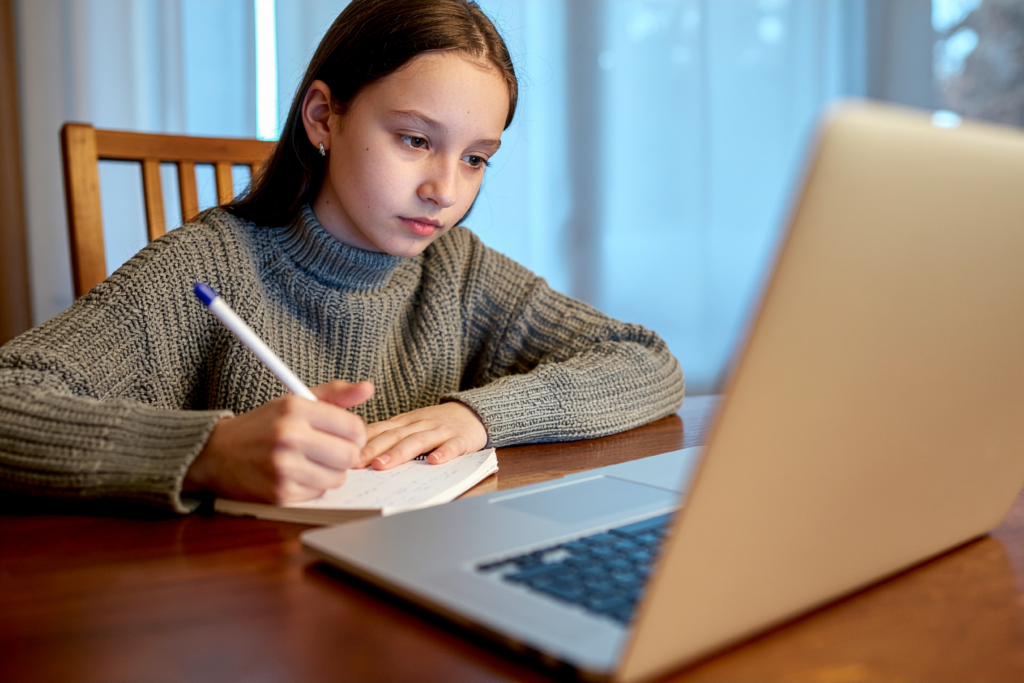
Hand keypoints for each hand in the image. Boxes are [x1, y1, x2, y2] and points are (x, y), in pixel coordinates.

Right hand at [183, 380, 373, 502]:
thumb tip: (368, 389)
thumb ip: (335, 395)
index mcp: (296, 409)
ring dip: (330, 472)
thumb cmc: (263, 426)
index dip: (355, 434)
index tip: (344, 435)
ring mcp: (284, 467)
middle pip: (350, 455)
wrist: (216, 453)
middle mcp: (290, 436)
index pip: (354, 428)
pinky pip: (318, 493)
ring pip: (337, 477)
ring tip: (311, 461)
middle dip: (345, 455)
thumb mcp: (295, 401)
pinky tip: (296, 474)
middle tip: (330, 451)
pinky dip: (312, 486)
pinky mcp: (279, 493)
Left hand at [356, 402, 487, 469]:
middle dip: (373, 449)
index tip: (344, 455)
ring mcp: (440, 430)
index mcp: (404, 422)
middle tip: (356, 462)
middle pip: (394, 436)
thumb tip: (356, 452)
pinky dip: (444, 453)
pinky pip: (452, 446)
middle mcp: (419, 424)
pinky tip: (435, 461)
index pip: (380, 430)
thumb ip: (387, 435)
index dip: (362, 442)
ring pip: (418, 441)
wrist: (473, 412)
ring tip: (383, 465)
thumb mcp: (409, 425)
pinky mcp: (461, 438)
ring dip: (399, 453)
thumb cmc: (436, 424)